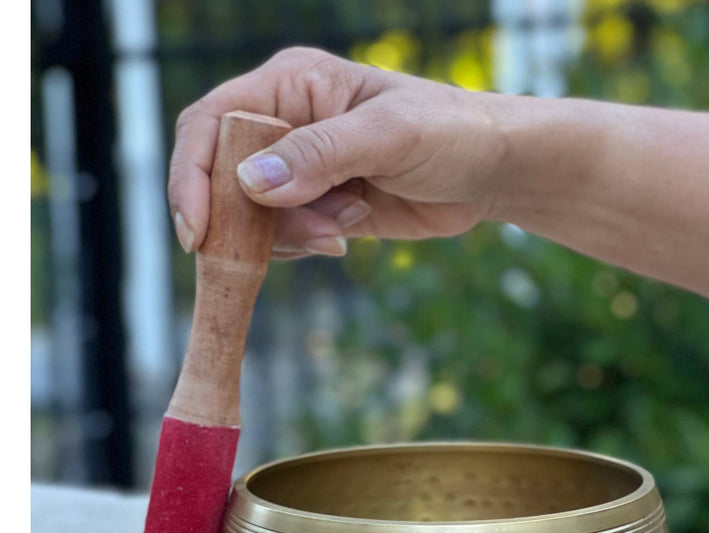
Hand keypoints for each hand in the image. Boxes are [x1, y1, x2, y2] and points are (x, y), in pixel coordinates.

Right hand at [168, 48, 506, 257]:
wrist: (490, 173)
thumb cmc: (451, 132)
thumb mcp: (389, 135)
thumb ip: (321, 155)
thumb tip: (251, 184)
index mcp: (291, 86)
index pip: (213, 124)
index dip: (193, 176)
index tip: (197, 232)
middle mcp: (288, 124)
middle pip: (224, 178)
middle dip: (254, 218)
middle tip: (315, 233)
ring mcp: (302, 170)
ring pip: (255, 217)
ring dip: (292, 236)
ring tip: (347, 226)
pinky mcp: (320, 207)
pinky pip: (285, 237)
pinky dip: (305, 245)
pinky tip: (346, 236)